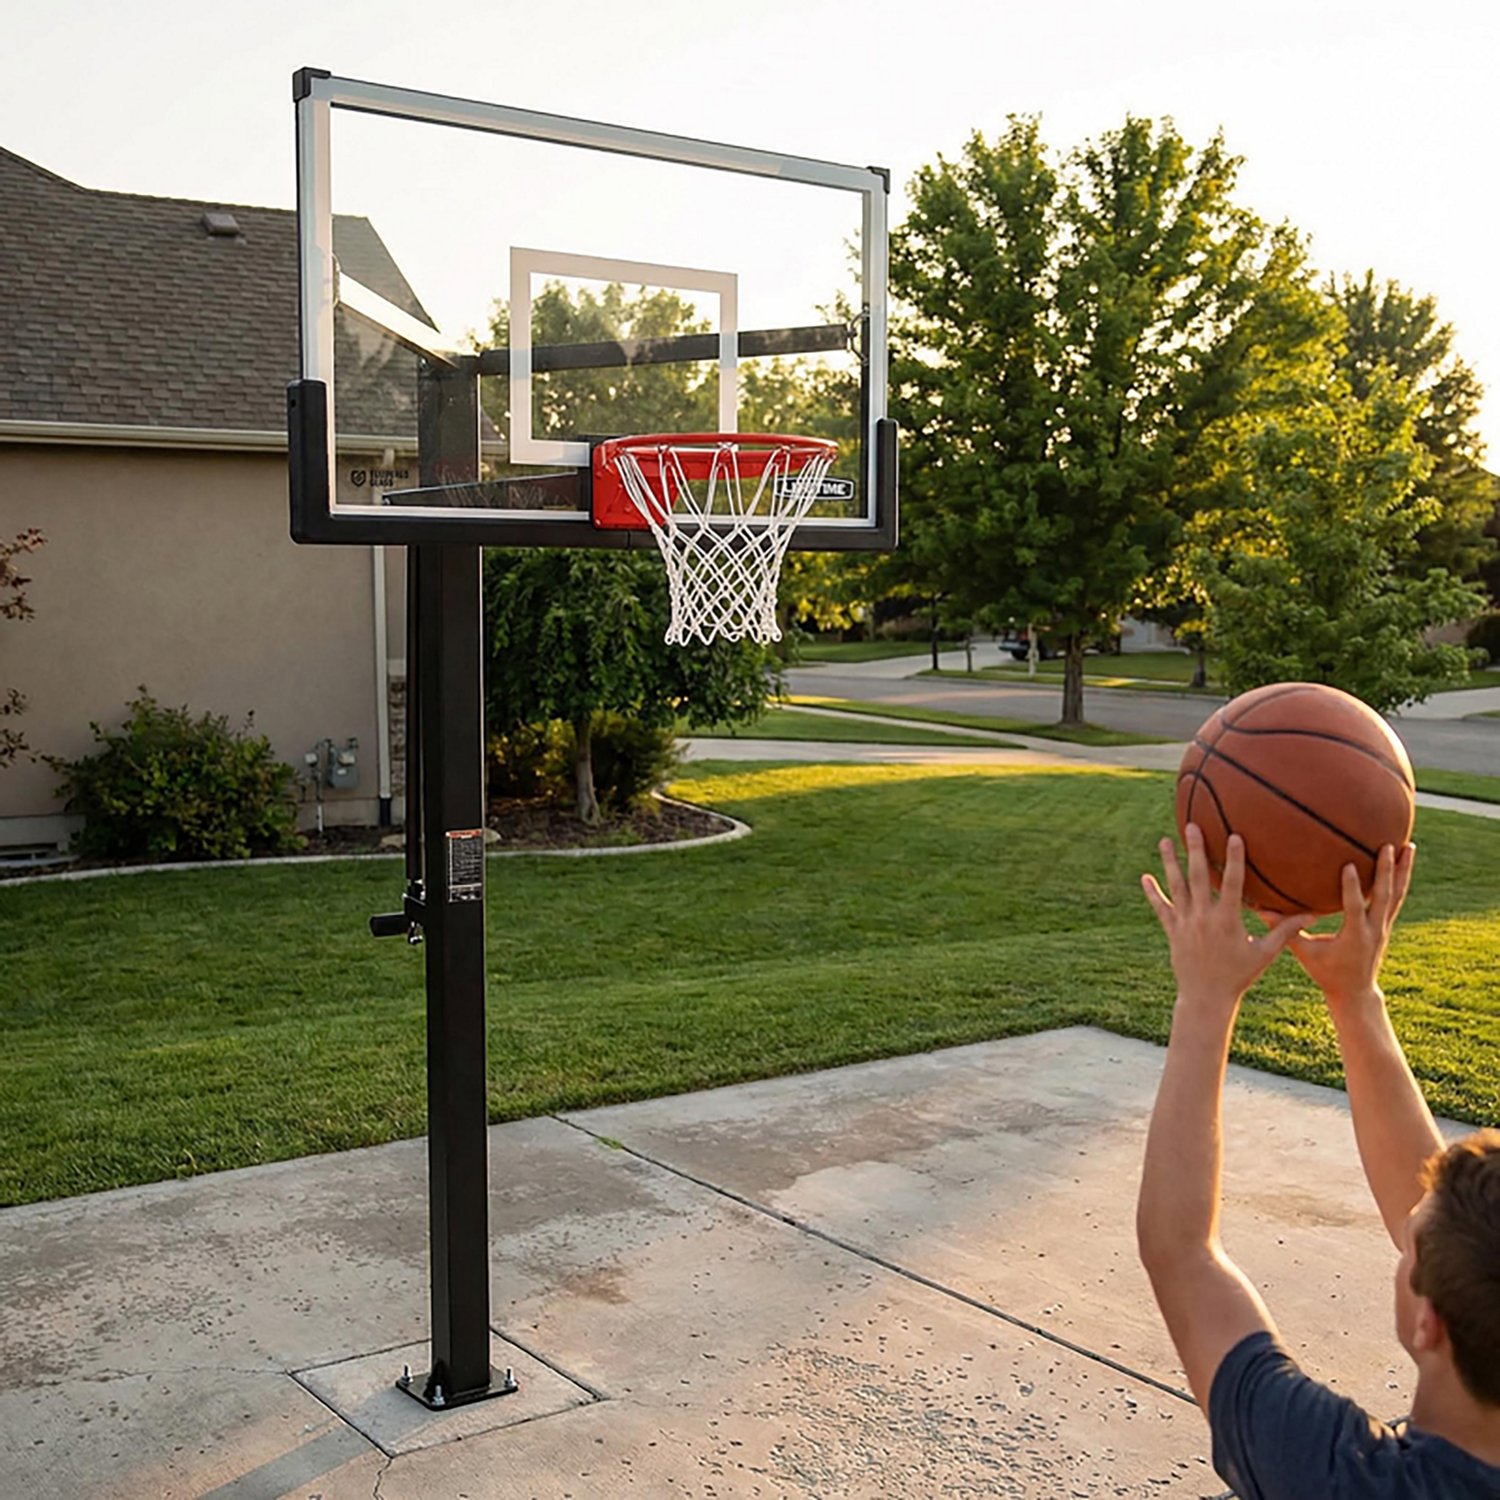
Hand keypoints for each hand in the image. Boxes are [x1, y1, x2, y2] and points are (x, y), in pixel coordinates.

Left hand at [1142, 824, 1310, 1011]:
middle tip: (1191, 825)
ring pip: (1176, 887)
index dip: (1234, 859)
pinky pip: (1160, 908)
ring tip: (1165, 840)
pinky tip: (1145, 876)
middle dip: (1196, 849)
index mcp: (1227, 920)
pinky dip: (1153, 892)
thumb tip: (1312, 914)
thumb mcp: (1264, 953)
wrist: (1206, 997)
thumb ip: (1285, 930)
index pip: (1232, 883)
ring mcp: (1185, 923)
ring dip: (1170, 863)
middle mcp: (1203, 917)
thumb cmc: (1239, 975)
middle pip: (1198, 876)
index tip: (1234, 835)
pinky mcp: (1173, 931)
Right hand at [1286, 843, 1413, 1011]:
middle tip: (1387, 845)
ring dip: (1402, 870)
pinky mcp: (1385, 924)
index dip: (1353, 887)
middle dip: (1387, 870)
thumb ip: (1286, 931)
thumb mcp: (1305, 954)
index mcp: (1355, 936)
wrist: (1355, 991)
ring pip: (1397, 894)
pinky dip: (1400, 879)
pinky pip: (1396, 898)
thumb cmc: (1326, 973)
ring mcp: (1383, 926)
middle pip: (1385, 896)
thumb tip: (1261, 911)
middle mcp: (1374, 929)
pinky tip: (1401, 861)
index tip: (1350, 864)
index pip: (1355, 908)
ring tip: (1408, 845)